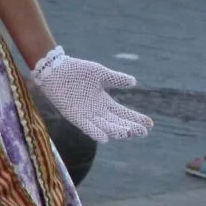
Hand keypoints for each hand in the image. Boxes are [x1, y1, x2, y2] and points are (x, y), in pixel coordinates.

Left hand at [31, 49, 150, 141]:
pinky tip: (105, 137)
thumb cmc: (77, 70)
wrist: (55, 68)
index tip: (150, 124)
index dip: (135, 118)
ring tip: (127, 133)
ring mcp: (85, 115)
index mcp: (104, 101)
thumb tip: (134, 82)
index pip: (123, 113)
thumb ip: (116, 79)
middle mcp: (96, 111)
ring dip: (115, 130)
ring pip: (104, 126)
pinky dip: (95, 132)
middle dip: (130, 127)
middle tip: (143, 132)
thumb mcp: (100, 73)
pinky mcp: (73, 116)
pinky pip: (86, 126)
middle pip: (116, 122)